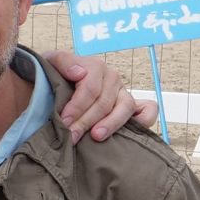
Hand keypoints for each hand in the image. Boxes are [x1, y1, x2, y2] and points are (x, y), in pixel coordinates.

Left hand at [44, 50, 158, 140]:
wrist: (59, 78)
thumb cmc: (55, 74)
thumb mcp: (51, 62)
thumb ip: (62, 62)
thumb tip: (80, 73)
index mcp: (95, 66)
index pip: (90, 89)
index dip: (77, 107)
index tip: (63, 122)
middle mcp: (112, 77)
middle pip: (104, 102)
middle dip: (86, 122)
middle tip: (71, 136)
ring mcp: (123, 91)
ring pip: (125, 107)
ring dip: (111, 124)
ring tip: (96, 137)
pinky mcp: (132, 103)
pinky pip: (148, 109)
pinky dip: (144, 120)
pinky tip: (128, 133)